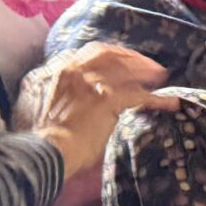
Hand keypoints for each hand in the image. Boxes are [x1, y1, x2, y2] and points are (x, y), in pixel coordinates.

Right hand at [29, 44, 177, 180]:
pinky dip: (157, 99)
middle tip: (145, 63)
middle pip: (106, 54)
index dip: (107, 56)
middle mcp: (71, 70)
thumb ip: (52, 95)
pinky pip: (139, 95)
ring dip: (145, 71)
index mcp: (53, 71)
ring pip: (125, 69)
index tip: (119, 60)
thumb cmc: (38, 139)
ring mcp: (89, 81)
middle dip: (128, 56)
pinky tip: (170, 103)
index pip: (85, 54)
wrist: (42, 151)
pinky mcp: (107, 98)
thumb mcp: (35, 109)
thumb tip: (63, 99)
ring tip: (161, 75)